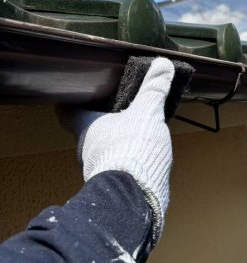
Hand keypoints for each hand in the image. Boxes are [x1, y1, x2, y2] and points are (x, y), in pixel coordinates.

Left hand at [58, 57, 175, 238]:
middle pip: (87, 131)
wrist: (136, 199)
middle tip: (114, 107)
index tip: (75, 93)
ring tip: (133, 129)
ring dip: (115, 141)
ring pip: (102, 150)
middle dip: (99, 121)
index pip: (67, 112)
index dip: (70, 102)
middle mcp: (86, 149)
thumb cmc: (132, 149)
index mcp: (87, 128)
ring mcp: (98, 170)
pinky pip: (116, 166)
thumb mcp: (147, 112)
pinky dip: (125, 158)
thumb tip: (163, 63)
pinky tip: (141, 154)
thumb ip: (154, 89)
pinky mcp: (112, 186)